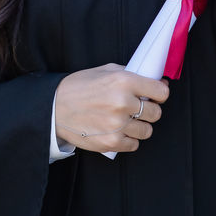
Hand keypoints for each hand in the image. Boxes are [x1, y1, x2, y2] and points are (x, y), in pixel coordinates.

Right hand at [54, 65, 168, 154]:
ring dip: (139, 126)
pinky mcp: (111, 142)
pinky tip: (117, 130)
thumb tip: (156, 81)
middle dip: (149, 110)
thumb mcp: (104, 71)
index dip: (159, 94)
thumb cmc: (79, 87)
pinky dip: (128, 139)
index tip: (155, 95)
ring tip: (125, 120)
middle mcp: (123, 102)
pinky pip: (134, 144)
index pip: (161, 92)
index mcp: (123, 81)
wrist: (54, 107)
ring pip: (147, 131)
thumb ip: (130, 74)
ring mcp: (118, 124)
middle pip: (156, 113)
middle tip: (136, 108)